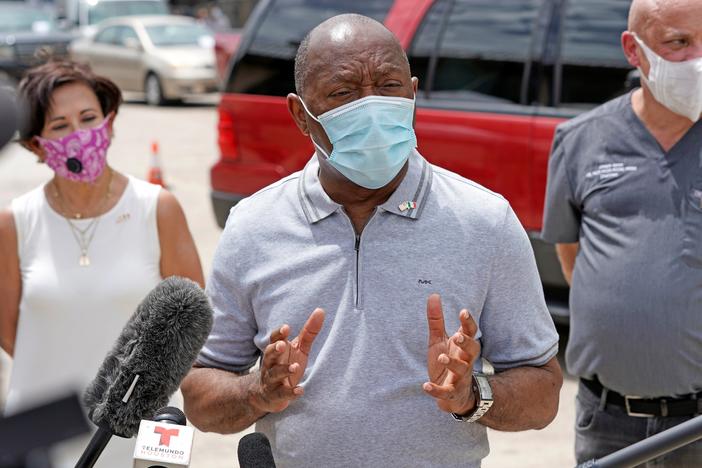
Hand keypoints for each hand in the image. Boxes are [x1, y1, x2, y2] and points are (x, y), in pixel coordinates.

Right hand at [249, 308, 325, 412]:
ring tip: (294, 367)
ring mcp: (272, 380)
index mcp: (276, 351)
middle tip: (282, 345)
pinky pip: (282, 394)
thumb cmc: (285, 365)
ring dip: (284, 370)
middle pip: (269, 355)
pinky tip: (300, 390)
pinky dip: (291, 392)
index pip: (274, 339)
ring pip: (274, 374)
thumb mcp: (298, 348)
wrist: (267, 395)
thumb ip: (308, 332)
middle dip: (274, 349)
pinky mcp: (276, 396)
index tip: (286, 328)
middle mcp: (271, 364)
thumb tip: (321, 310)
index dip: (279, 334)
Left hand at [423, 294, 479, 414]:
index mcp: (462, 347)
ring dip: (453, 364)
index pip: (470, 333)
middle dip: (466, 343)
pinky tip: (425, 386)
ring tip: (442, 357)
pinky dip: (436, 390)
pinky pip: (446, 392)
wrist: (453, 395)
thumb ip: (437, 320)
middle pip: (473, 350)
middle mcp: (465, 361)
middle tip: (457, 336)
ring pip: (462, 370)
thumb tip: (434, 295)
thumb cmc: (447, 362)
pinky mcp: (451, 393)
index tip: (463, 312)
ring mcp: (460, 378)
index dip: (468, 323)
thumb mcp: (439, 340)